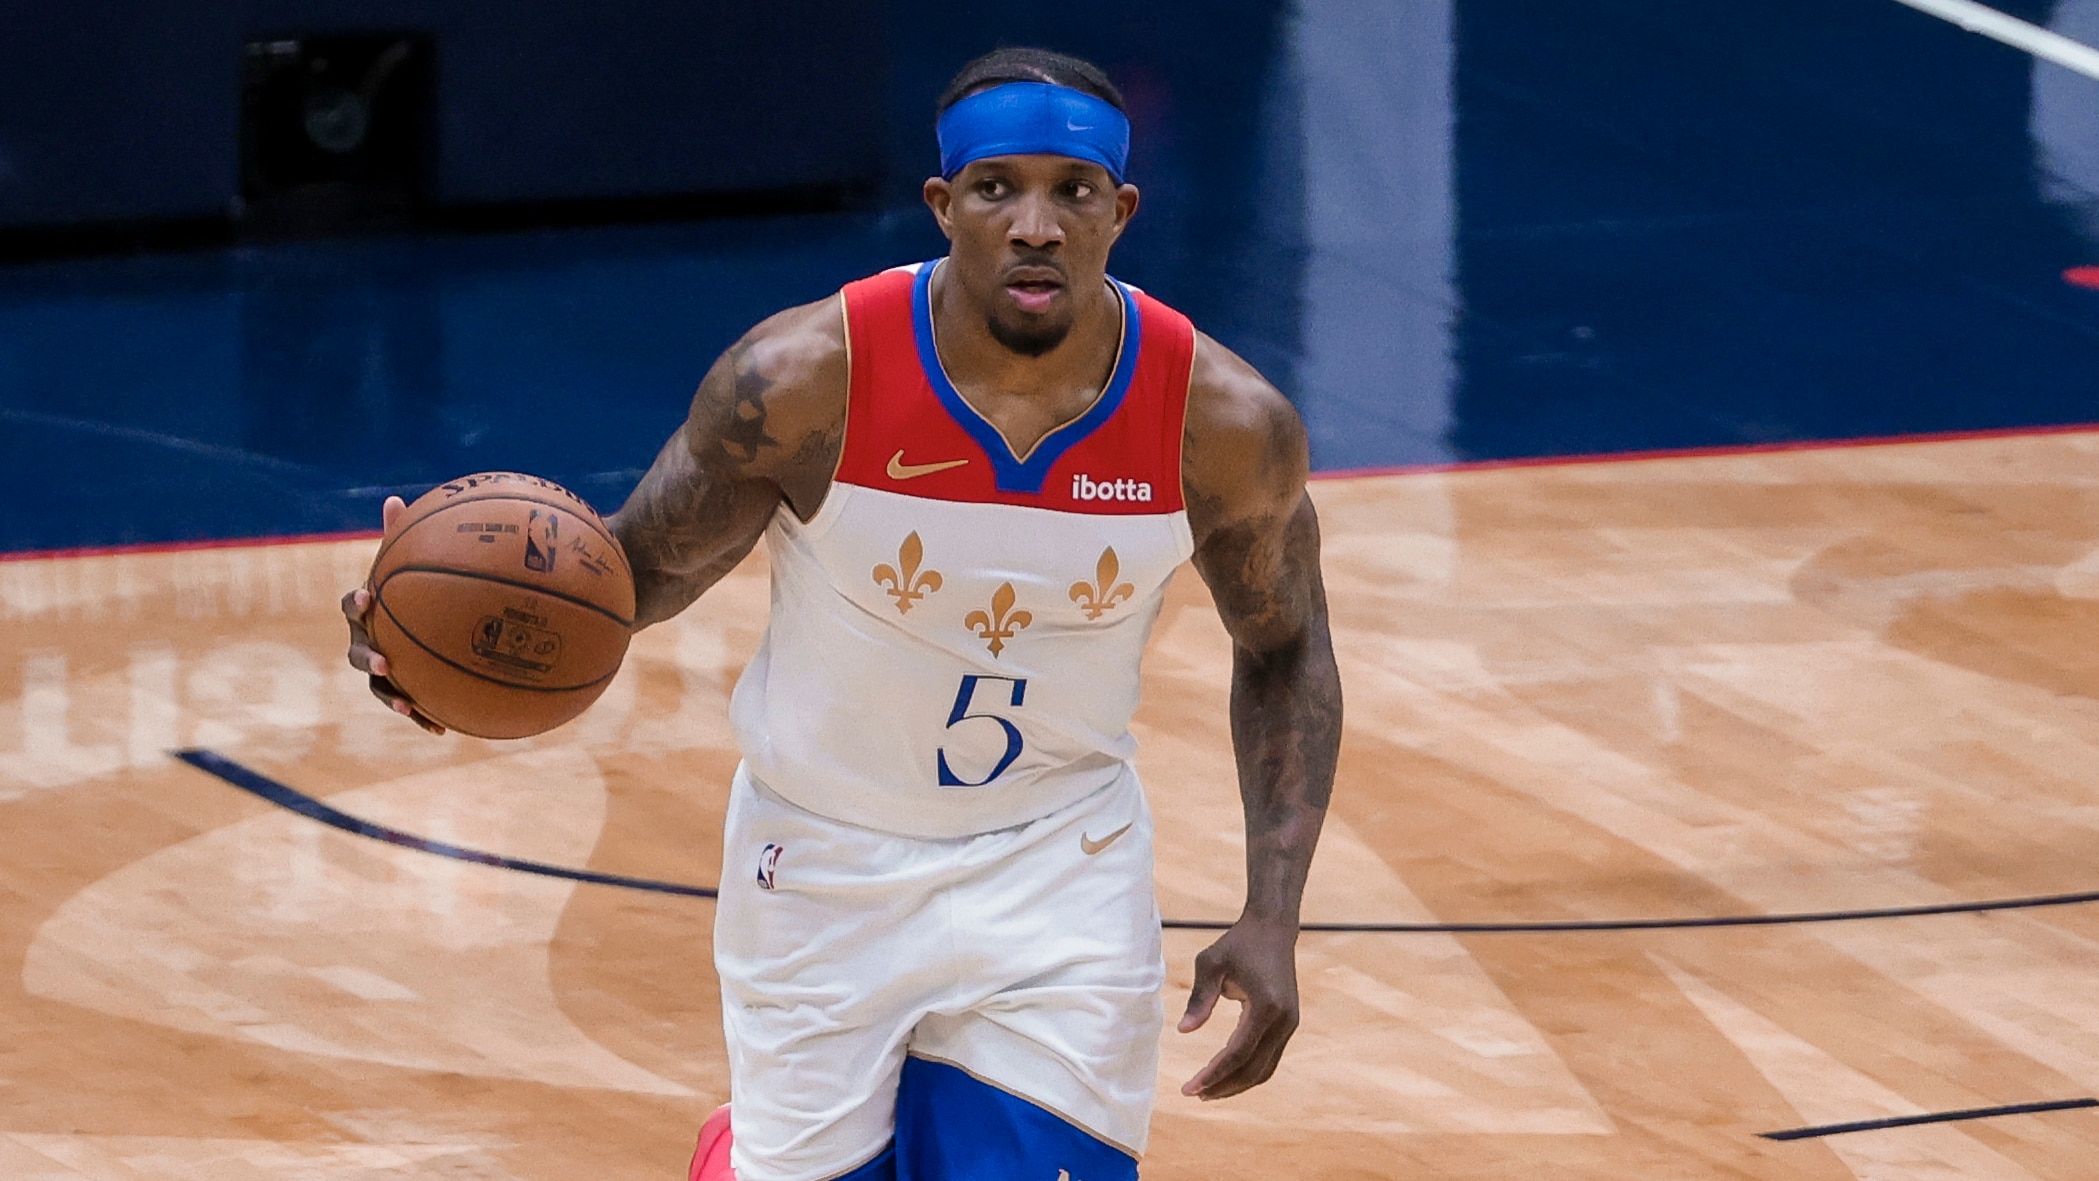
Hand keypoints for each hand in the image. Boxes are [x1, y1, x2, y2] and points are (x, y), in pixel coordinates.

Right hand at [343, 495, 445, 734]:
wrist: (412, 620)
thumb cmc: (408, 588)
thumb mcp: (406, 565)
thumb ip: (400, 537)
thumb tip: (394, 500)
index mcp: (364, 611)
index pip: (351, 606)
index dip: (355, 604)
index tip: (368, 599)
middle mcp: (364, 641)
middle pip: (356, 653)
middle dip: (369, 659)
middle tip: (387, 662)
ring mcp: (379, 668)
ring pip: (376, 687)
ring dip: (391, 698)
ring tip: (408, 708)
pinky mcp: (400, 690)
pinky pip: (408, 705)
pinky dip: (423, 716)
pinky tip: (444, 728)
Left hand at [1176, 915, 1300, 1099]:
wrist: (1272, 928)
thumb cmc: (1239, 943)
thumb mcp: (1211, 964)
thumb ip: (1199, 998)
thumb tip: (1185, 1031)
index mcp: (1266, 1006)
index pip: (1238, 1053)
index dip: (1214, 1074)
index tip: (1191, 1088)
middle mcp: (1284, 1020)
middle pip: (1253, 1069)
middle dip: (1224, 1086)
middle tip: (1195, 1094)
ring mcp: (1290, 1024)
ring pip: (1265, 1068)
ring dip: (1237, 1084)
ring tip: (1208, 1091)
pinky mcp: (1289, 1023)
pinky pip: (1269, 1057)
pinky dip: (1248, 1071)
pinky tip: (1227, 1075)